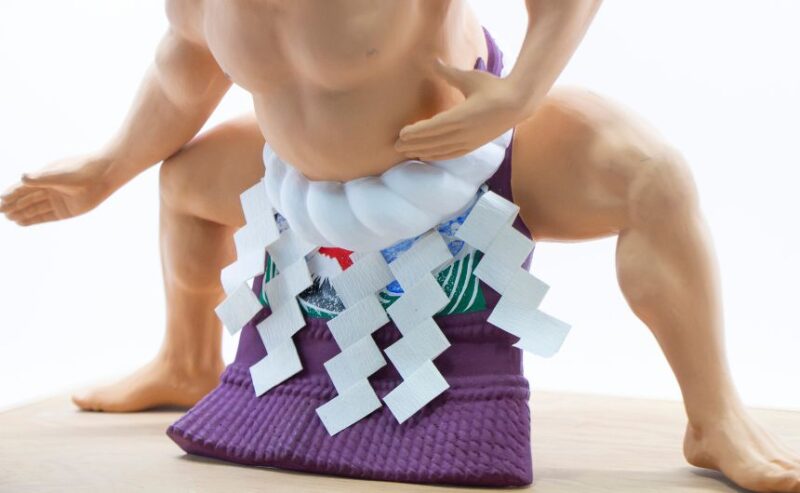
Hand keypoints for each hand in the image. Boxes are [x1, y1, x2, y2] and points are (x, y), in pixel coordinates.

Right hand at [0, 155, 113, 225]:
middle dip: (15, 205)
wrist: (102, 177)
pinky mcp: (65, 211)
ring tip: (9, 218)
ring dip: (22, 213)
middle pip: (28, 199)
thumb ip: (40, 179)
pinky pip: (46, 217)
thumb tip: (22, 178)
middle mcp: (50, 189)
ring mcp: (57, 201)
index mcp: (45, 177)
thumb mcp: (57, 175)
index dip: (13, 193)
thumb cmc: (79, 171)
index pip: (24, 187)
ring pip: (35, 208)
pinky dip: (34, 220)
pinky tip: (22, 222)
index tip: (1, 199)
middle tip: (1, 212)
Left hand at [395, 58, 529, 160]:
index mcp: (462, 116)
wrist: (518, 103)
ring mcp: (469, 141)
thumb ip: (449, 72)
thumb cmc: (494, 88)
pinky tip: (426, 156)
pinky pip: (451, 154)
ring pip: (441, 150)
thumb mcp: (470, 78)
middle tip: (395, 146)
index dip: (416, 132)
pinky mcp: (474, 146)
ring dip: (422, 152)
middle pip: (434, 141)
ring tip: (406, 153)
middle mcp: (464, 132)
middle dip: (413, 144)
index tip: (401, 133)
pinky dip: (437, 156)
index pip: (433, 127)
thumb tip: (432, 60)